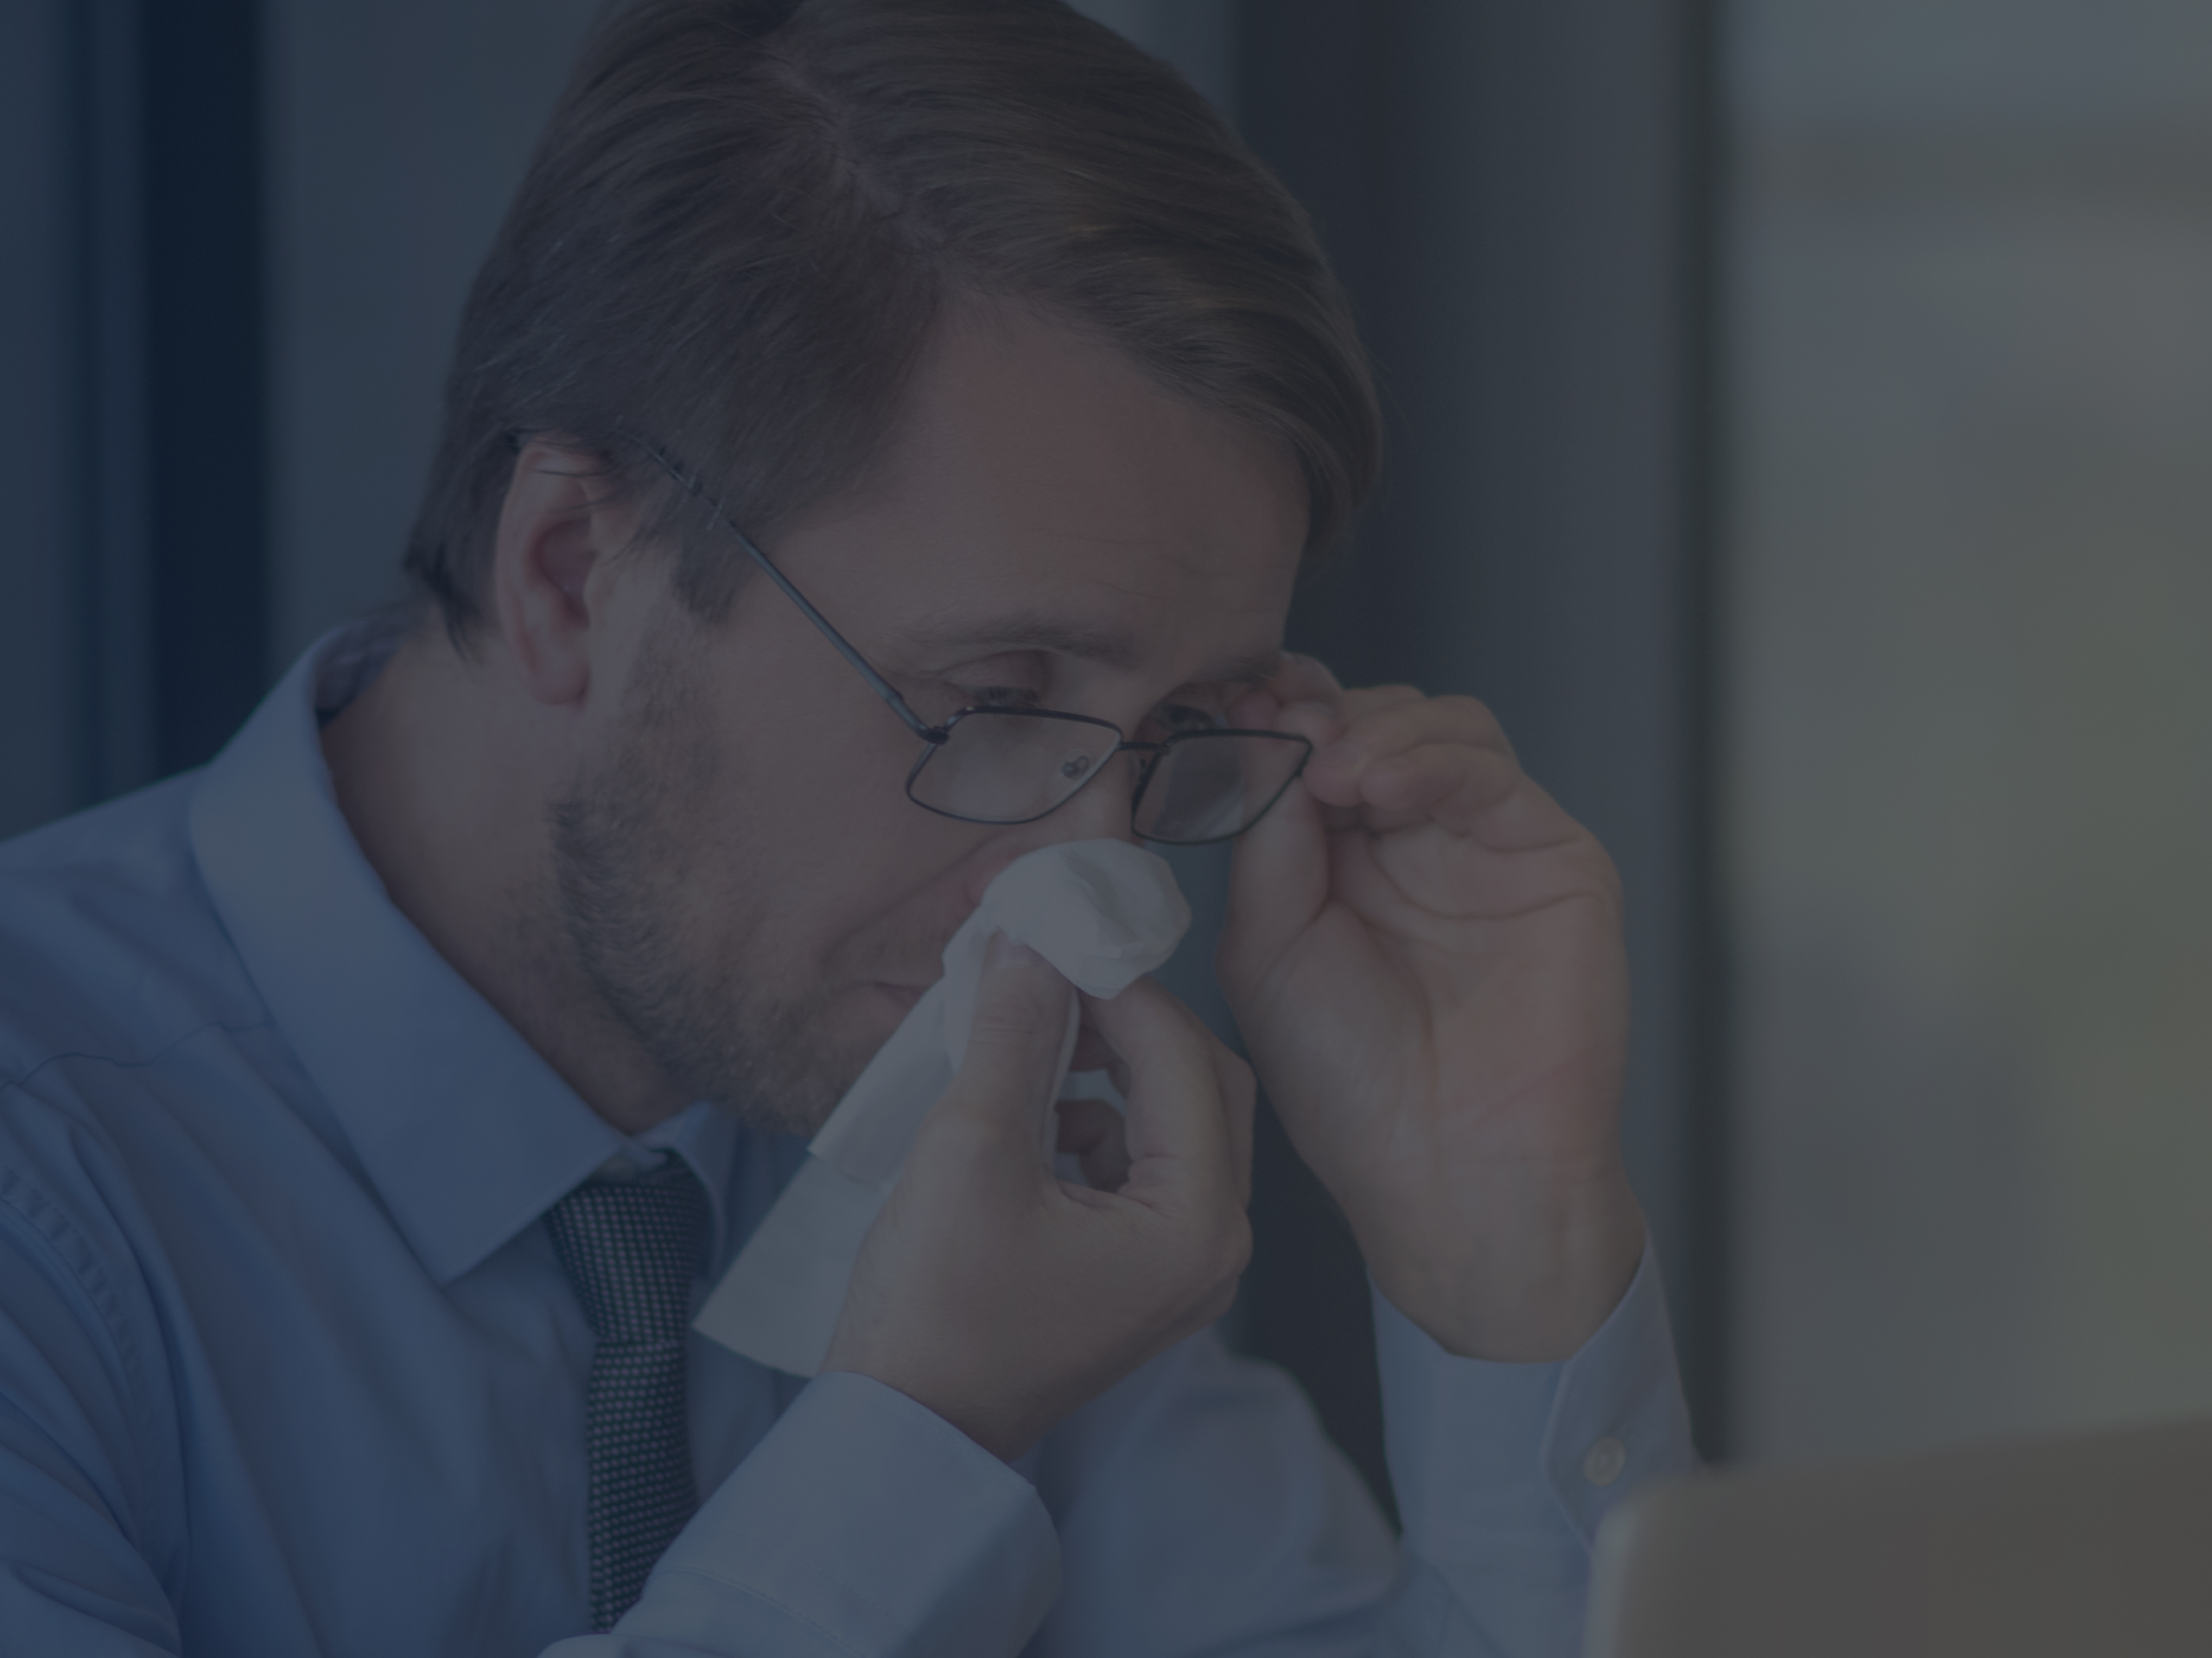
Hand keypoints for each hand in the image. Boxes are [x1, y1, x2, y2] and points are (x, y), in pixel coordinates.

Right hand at [822, 935, 1253, 1460]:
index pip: (1183, 1059)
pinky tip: (1029, 1111)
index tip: (1054, 939)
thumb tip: (1030, 946)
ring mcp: (1182, 1266)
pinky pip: (1143, 1161)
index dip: (1118, 986)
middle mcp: (1216, 1248)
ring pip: (1175, 1118)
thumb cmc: (936, 1313)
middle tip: (1051, 982)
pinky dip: (1095, 1118)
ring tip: (1027, 1039)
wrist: (903, 1432)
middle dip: (1128, 1024)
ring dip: (1109, 1068)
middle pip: (1202, 1083)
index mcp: (1199, 1225)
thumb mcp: (969, 1148)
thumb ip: (1011, 1034)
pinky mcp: (1141, 1272)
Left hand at [1218, 657, 1643, 1361]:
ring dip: (1373, 729)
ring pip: (1439, 727)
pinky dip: (1432, 760)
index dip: (1270, 714)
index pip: (1308, 748)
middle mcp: (1412, 844)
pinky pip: (1493, 773)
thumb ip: (1267, 840)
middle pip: (1372, 720)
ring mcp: (1485, 846)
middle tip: (1273, 718)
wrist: (1449, 1173)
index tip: (1224, 702)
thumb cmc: (1352, 1088)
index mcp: (1336, 863)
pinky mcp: (1554, 858)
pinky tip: (1376, 787)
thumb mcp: (1267, 949)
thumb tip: (1269, 736)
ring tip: (1327, 769)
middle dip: (1317, 710)